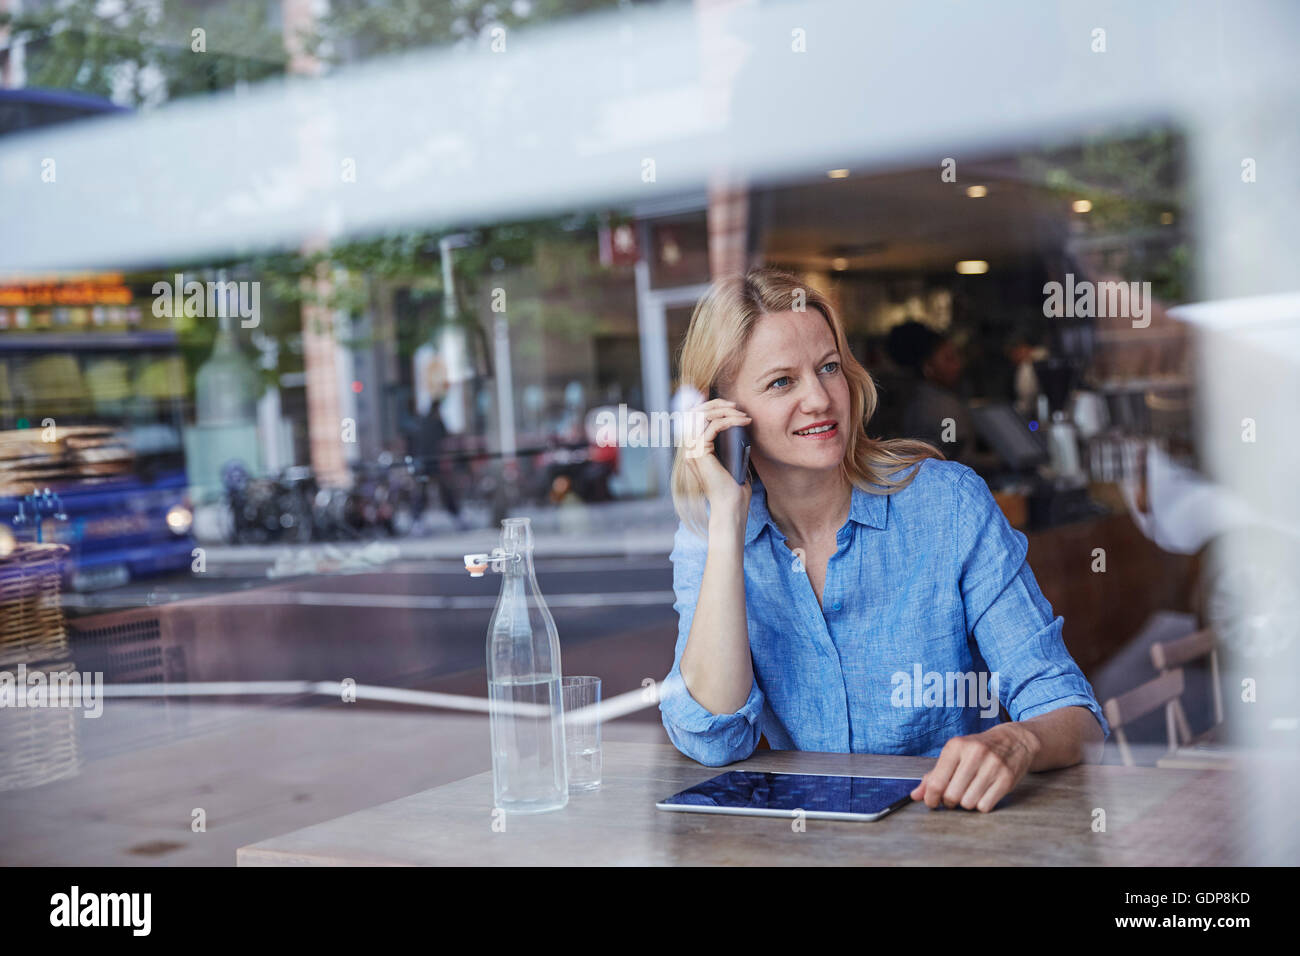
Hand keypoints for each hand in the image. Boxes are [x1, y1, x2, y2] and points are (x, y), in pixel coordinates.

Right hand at [682, 396, 752, 518]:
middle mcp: (688, 448)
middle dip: (717, 404)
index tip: (731, 406)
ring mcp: (691, 450)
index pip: (693, 417)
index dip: (709, 406)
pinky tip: (743, 423)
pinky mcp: (699, 453)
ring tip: (743, 416)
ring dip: (725, 411)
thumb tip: (737, 422)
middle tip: (736, 407)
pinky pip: (713, 427)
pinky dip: (729, 421)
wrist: (730, 506)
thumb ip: (728, 442)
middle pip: (695, 412)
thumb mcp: (730, 458)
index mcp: (693, 449)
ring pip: (703, 416)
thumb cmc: (733, 486)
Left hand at [910, 722, 1040, 812]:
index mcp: (956, 746)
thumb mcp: (954, 754)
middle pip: (952, 795)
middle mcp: (974, 754)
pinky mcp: (1006, 779)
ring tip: (969, 793)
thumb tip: (915, 795)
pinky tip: (982, 794)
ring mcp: (992, 767)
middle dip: (949, 801)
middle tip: (952, 797)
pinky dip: (981, 805)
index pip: (936, 781)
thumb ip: (933, 775)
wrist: (1013, 740)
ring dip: (966, 804)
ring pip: (968, 803)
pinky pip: (985, 806)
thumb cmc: (979, 749)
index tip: (932, 802)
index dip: (930, 797)